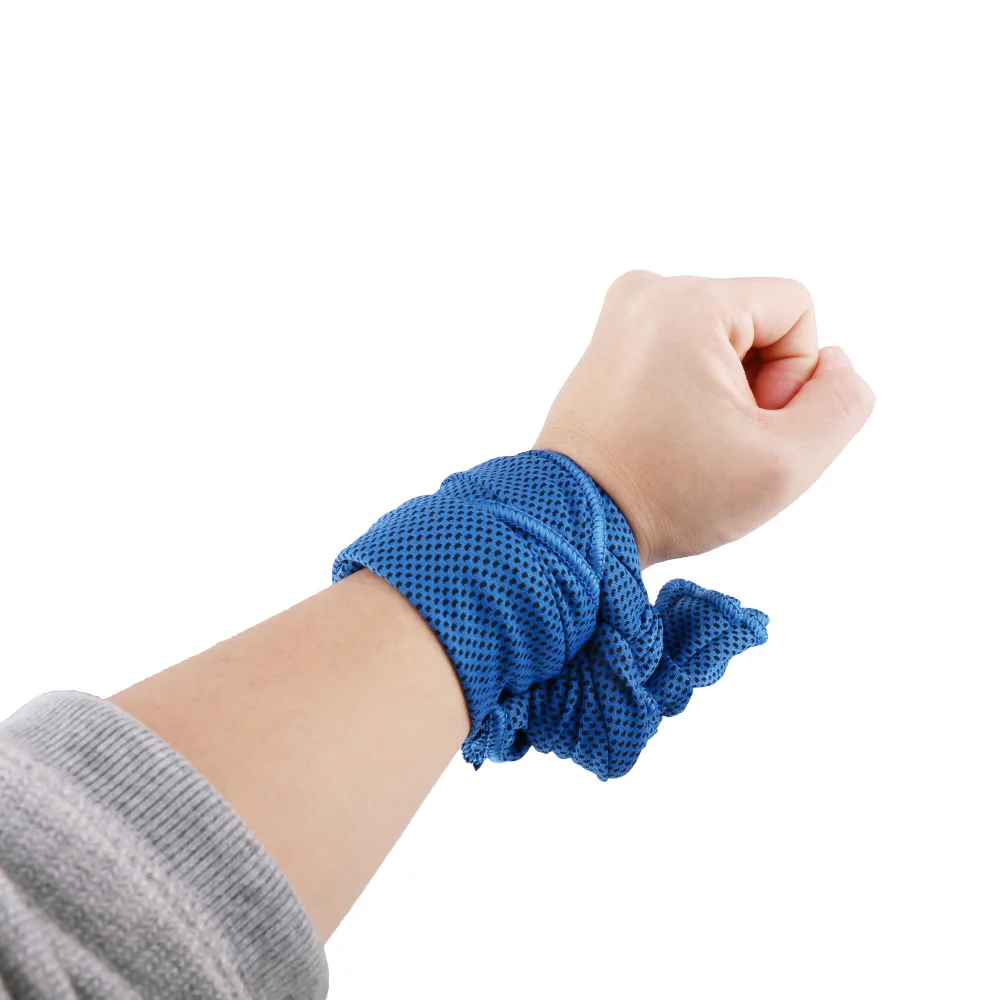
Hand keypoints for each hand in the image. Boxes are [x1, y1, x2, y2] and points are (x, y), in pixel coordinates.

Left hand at [534, 271, 875, 566]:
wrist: (576, 522)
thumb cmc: (671, 495)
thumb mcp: (786, 463)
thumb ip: (842, 403)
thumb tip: (835, 362)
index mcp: (687, 302)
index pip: (797, 309)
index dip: (793, 378)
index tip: (746, 427)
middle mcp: (646, 291)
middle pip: (758, 320)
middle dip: (756, 383)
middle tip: (713, 441)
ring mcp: (620, 314)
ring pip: (725, 337)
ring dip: (726, 389)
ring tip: (686, 438)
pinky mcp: (608, 340)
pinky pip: (685, 347)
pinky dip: (692, 388)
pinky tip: (667, 429)